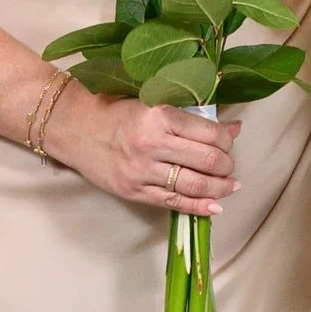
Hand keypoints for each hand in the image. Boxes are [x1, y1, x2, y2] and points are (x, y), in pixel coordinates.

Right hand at [50, 86, 237, 217]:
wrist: (76, 129)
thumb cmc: (117, 112)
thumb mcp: (154, 105)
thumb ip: (193, 117)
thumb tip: (234, 128)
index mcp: (160, 116)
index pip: (210, 134)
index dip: (227, 142)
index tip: (228, 143)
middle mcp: (152, 144)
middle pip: (207, 161)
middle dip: (226, 166)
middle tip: (228, 166)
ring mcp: (142, 171)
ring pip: (195, 185)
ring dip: (220, 188)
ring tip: (230, 186)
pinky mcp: (134, 191)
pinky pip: (174, 203)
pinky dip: (199, 207)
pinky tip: (215, 206)